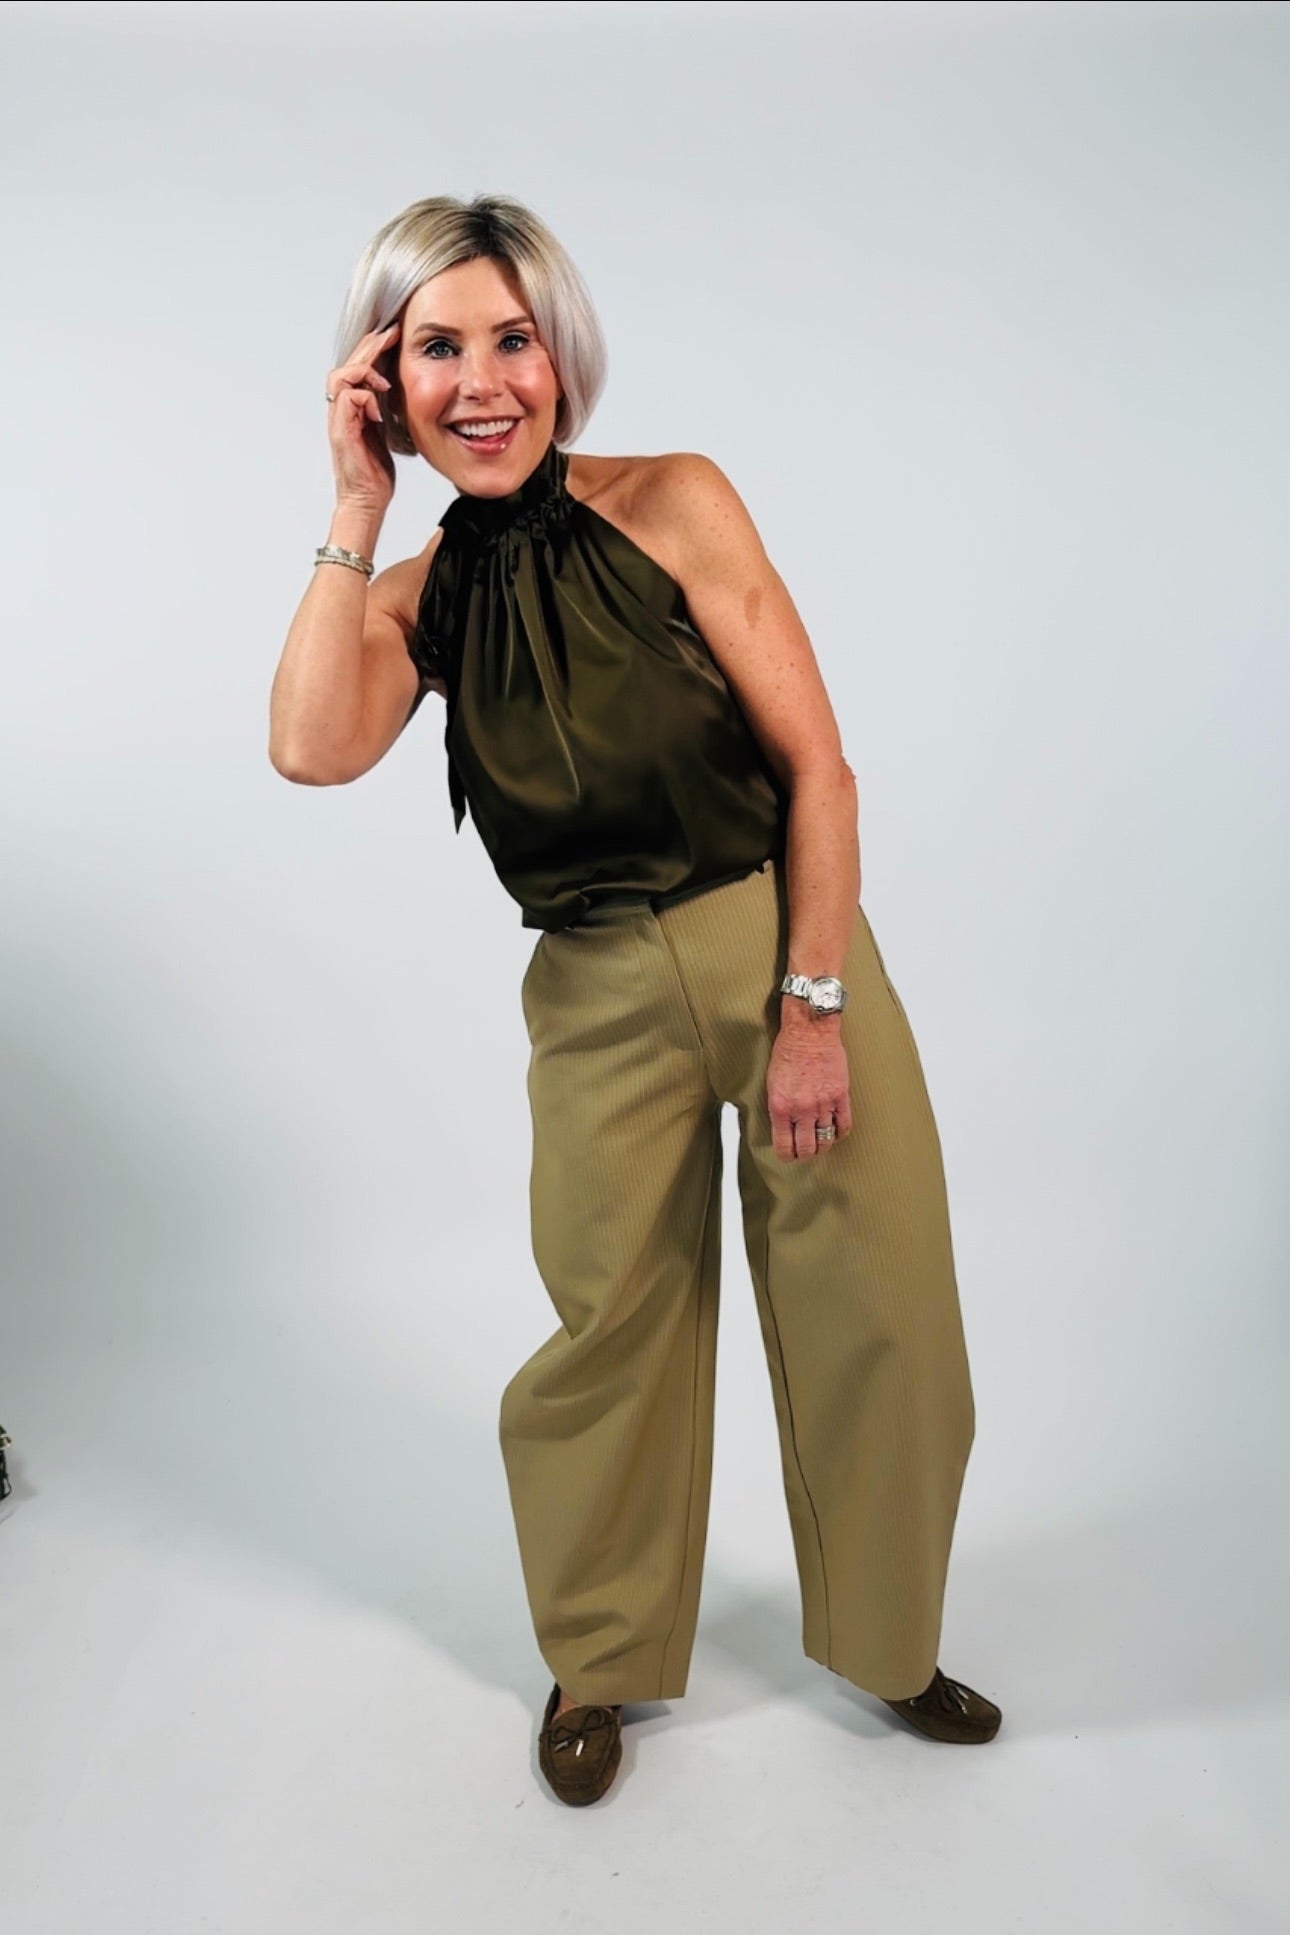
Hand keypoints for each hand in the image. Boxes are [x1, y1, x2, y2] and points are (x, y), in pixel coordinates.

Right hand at [325, 323, 400, 516]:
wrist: (366, 502)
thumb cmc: (375, 474)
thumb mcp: (385, 433)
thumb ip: (384, 409)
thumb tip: (396, 390)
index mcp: (351, 408)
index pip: (357, 367)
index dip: (373, 348)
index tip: (394, 336)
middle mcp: (340, 410)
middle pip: (347, 364)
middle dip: (369, 346)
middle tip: (391, 335)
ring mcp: (338, 421)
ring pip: (341, 376)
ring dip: (365, 370)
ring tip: (384, 378)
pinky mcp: (341, 433)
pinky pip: (348, 399)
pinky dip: (365, 397)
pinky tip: (380, 409)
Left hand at [766, 1020, 852, 1160]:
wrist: (809, 1031)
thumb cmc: (788, 1051)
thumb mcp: (772, 1083)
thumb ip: (779, 1107)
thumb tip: (783, 1126)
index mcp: (780, 1107)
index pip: (784, 1146)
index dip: (786, 1156)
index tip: (788, 1156)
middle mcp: (802, 1110)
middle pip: (806, 1148)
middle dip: (805, 1154)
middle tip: (805, 1152)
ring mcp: (823, 1104)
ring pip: (825, 1140)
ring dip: (822, 1146)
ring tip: (820, 1144)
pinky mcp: (841, 1096)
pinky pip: (844, 1125)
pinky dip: (840, 1133)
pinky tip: (836, 1132)